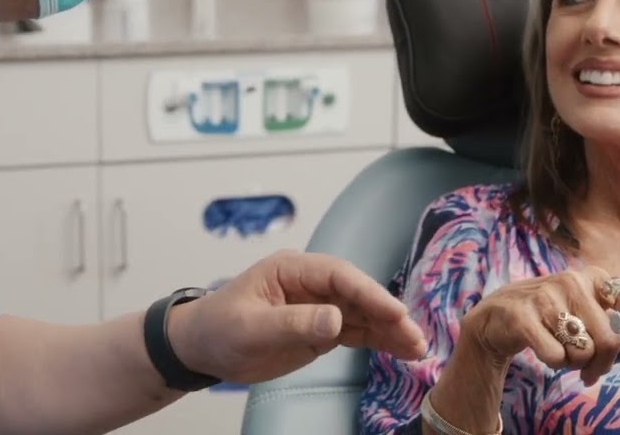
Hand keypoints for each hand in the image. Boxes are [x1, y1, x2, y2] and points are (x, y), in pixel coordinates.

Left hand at [166, 249, 428, 384]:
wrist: (201, 348)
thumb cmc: (218, 329)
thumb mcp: (250, 328)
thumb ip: (293, 322)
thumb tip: (336, 319)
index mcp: (292, 270)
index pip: (339, 276)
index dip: (369, 293)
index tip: (395, 312)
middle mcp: (310, 284)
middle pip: (358, 294)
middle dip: (388, 313)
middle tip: (415, 335)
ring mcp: (318, 306)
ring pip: (363, 314)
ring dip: (390, 330)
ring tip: (418, 348)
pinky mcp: (321, 329)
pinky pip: (356, 332)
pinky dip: (379, 340)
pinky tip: (402, 350)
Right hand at [462, 266, 619, 386]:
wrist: (496, 317)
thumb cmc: (549, 316)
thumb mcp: (583, 308)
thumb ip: (616, 319)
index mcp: (593, 277)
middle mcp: (572, 280)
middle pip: (608, 339)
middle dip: (601, 364)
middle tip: (589, 370)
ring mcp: (545, 296)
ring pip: (582, 351)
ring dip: (574, 363)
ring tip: (561, 351)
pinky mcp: (522, 315)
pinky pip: (555, 356)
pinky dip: (553, 362)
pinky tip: (543, 349)